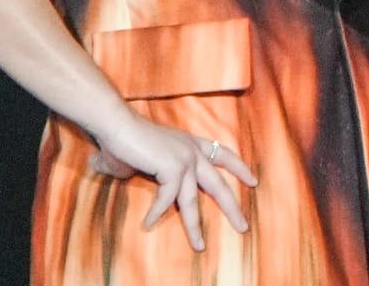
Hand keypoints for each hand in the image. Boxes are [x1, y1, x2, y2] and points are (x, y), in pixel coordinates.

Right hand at [89, 110, 256, 250]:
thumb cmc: (123, 139)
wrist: (116, 124)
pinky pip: (168, 199)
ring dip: (194, 225)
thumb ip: (147, 172)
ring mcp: (184, 159)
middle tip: (243, 226)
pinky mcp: (172, 167)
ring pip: (193, 200)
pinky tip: (147, 223)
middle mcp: (191, 150)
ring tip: (199, 245)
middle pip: (219, 184)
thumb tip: (131, 179)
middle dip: (232, 207)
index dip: (239, 168)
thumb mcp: (145, 158)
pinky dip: (157, 212)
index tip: (252, 180)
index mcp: (189, 144)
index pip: (222, 154)